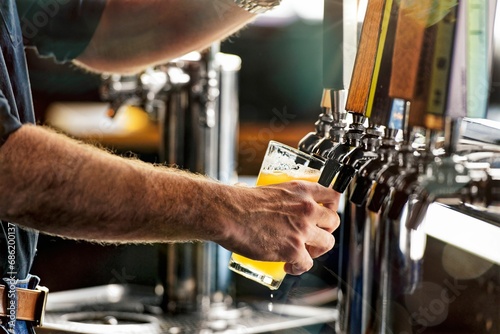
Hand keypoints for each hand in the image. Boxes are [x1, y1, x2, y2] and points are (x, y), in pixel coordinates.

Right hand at [218, 180, 340, 275]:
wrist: (228, 214)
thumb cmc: (239, 202)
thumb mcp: (267, 189)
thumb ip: (277, 196)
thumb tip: (261, 197)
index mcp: (301, 190)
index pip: (333, 196)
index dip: (332, 208)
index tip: (326, 214)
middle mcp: (306, 208)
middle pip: (334, 221)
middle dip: (325, 230)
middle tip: (312, 236)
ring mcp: (302, 230)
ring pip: (327, 243)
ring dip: (316, 250)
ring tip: (302, 253)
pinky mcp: (293, 250)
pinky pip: (307, 264)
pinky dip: (298, 267)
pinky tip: (288, 265)